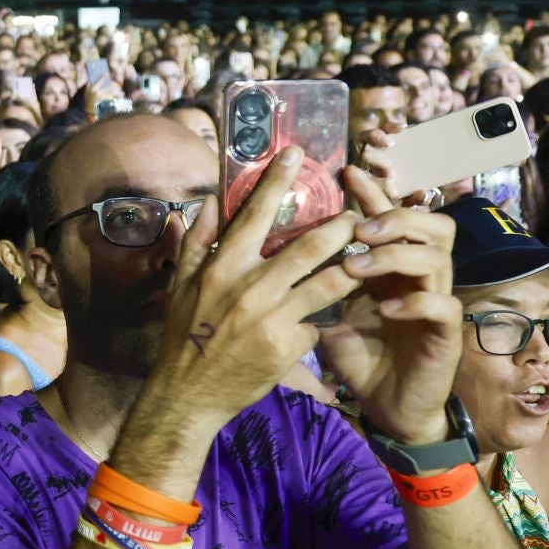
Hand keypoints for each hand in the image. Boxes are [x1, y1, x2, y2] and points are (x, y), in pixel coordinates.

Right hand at [144, 147, 362, 429]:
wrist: (188, 395)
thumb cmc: (184, 335)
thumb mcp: (182, 284)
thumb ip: (198, 240)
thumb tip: (213, 200)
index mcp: (222, 266)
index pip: (255, 213)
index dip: (278, 180)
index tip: (298, 154)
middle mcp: (250, 287)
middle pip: (310, 246)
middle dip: (341, 227)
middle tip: (358, 216)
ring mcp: (272, 318)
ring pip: (329, 283)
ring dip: (353, 266)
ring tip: (366, 256)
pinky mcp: (289, 346)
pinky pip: (316, 323)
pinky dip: (318, 319)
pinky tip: (322, 319)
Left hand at [317, 166, 461, 443]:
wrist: (386, 407)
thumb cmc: (357, 357)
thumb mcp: (324, 314)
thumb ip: (310, 281)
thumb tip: (266, 252)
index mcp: (390, 266)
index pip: (388, 217)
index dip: (372, 192)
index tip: (345, 171)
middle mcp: (418, 277)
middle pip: (432, 223)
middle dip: (395, 216)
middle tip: (358, 227)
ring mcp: (436, 302)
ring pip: (436, 257)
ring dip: (395, 255)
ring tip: (357, 265)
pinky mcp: (444, 334)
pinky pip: (440, 305)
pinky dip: (412, 302)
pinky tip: (384, 309)